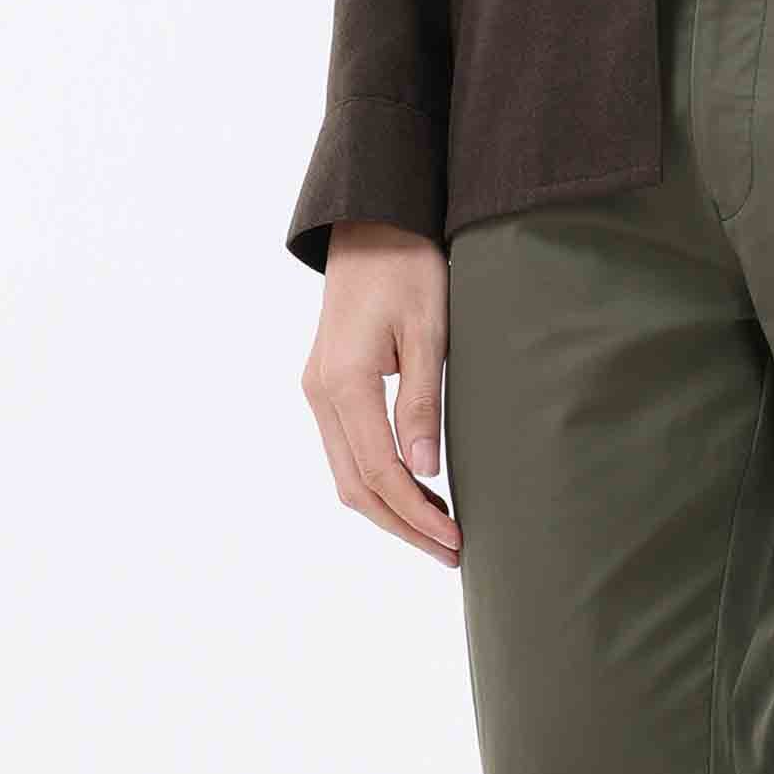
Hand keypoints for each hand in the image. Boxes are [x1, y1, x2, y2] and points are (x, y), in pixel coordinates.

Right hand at [302, 225, 461, 563]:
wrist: (372, 221)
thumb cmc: (408, 265)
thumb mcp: (429, 329)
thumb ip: (424, 401)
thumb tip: (426, 470)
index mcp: (344, 382)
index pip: (381, 472)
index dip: (417, 514)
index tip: (455, 540)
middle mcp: (321, 393)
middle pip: (356, 486)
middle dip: (403, 526)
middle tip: (452, 552)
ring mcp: (318, 390)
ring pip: (347, 474)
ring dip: (390, 509)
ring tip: (440, 532)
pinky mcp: (328, 384)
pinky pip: (348, 450)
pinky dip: (379, 481)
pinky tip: (417, 491)